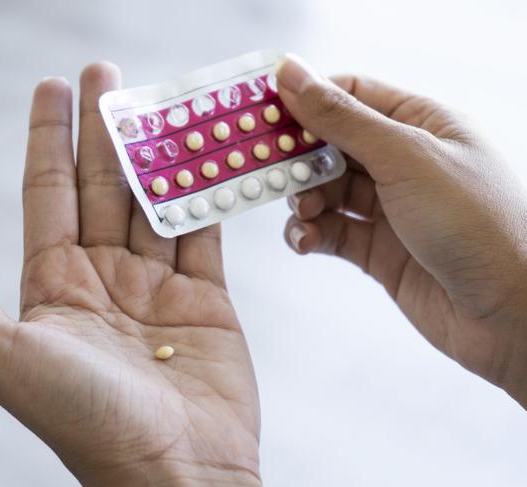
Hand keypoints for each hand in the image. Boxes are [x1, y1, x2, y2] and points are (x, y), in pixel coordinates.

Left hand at [0, 64, 260, 485]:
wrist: (176, 473)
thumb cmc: (86, 422)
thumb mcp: (5, 355)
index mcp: (55, 285)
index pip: (49, 193)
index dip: (49, 139)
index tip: (55, 86)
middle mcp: (105, 279)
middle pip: (104, 187)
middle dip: (105, 129)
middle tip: (108, 72)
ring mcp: (158, 286)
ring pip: (156, 203)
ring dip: (158, 153)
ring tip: (161, 102)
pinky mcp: (208, 298)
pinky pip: (205, 233)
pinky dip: (207, 195)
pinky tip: (206, 157)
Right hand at [276, 54, 526, 407]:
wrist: (511, 314)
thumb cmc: (477, 223)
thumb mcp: (405, 157)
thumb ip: (341, 118)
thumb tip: (291, 74)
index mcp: (420, 124)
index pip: (350, 95)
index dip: (305, 100)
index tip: (264, 113)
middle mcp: (403, 163)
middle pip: (330, 145)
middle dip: (298, 158)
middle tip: (268, 168)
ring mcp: (389, 208)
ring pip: (325, 192)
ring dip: (303, 199)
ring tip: (303, 211)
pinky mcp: (377, 250)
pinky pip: (329, 232)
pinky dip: (309, 233)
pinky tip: (304, 239)